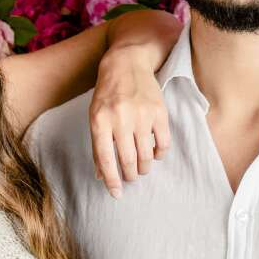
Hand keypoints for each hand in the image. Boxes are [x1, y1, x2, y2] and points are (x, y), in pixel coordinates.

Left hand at [89, 44, 170, 197]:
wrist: (126, 64)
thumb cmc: (107, 95)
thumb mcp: (95, 117)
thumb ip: (97, 146)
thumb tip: (101, 175)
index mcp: (100, 121)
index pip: (105, 159)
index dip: (111, 180)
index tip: (116, 193)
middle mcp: (120, 119)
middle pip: (128, 160)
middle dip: (130, 175)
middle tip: (132, 178)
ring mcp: (141, 115)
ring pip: (146, 155)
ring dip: (144, 167)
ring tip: (142, 168)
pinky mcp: (159, 112)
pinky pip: (163, 143)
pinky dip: (160, 154)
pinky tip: (155, 154)